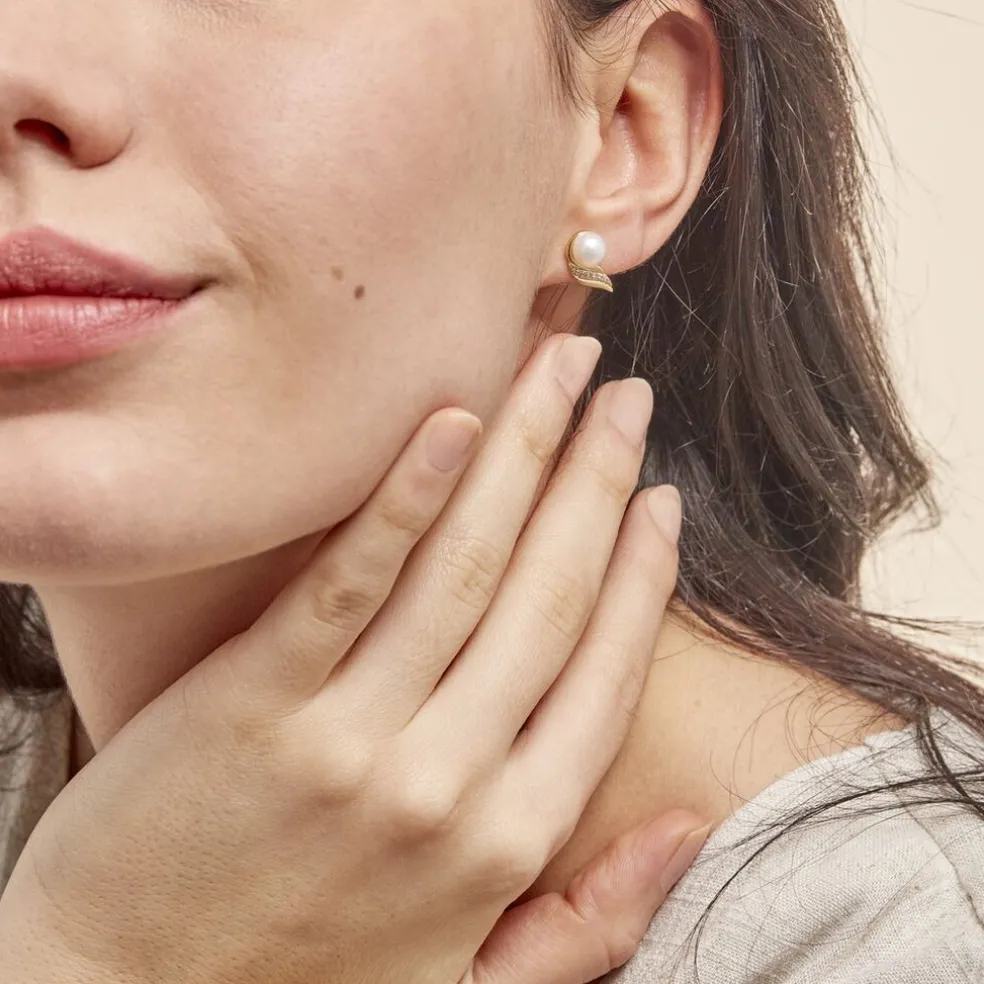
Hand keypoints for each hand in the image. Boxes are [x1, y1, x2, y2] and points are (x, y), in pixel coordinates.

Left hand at [1, 332, 687, 983]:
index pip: (603, 673)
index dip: (643, 572)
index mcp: (509, 840)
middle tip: (627, 391)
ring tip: (561, 367)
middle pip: (548, 595)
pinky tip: (450, 421)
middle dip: (598, 476)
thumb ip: (591, 920)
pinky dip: (406, 496)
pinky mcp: (256, 702)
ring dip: (526, 452)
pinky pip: (350, 580)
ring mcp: (351, 737)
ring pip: (464, 569)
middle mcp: (447, 782)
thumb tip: (690, 825)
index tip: (664, 494)